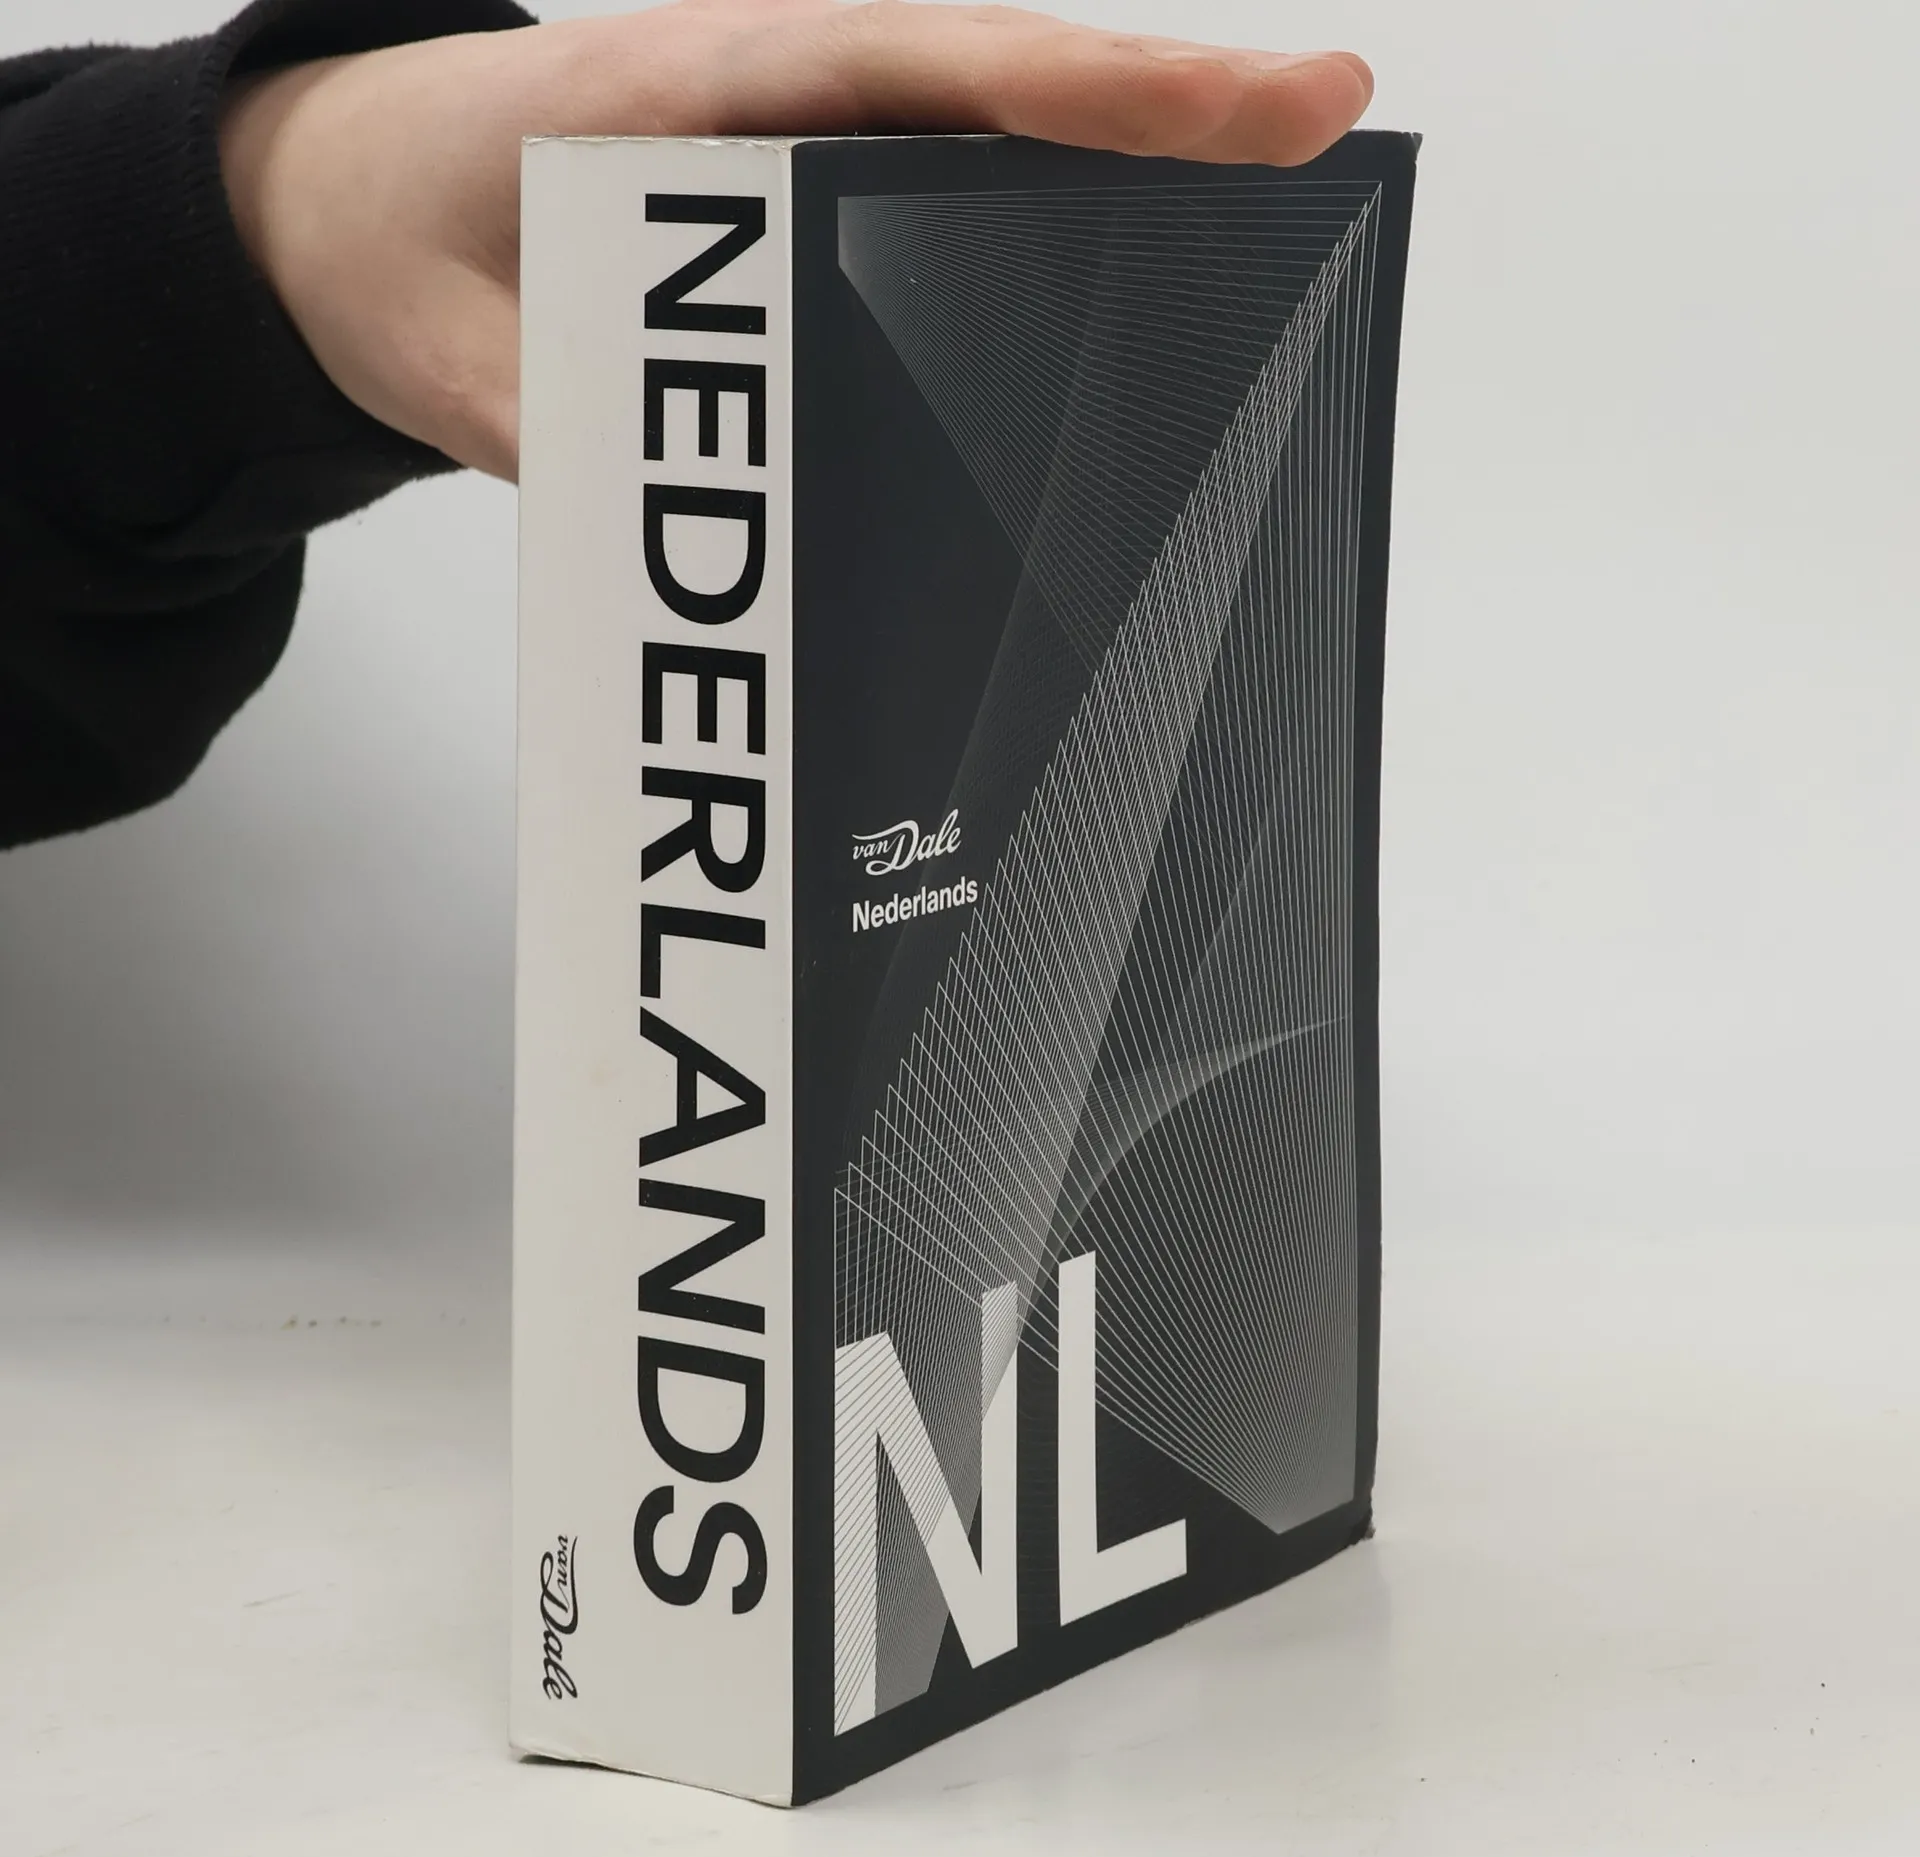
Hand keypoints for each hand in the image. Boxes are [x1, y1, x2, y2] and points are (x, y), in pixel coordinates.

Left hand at [220, 1, 1372, 480]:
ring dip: (1123, 173)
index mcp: (699, 93)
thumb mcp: (457, 358)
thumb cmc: (401, 240)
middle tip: (1324, 131)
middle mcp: (776, 100)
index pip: (938, 70)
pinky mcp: (805, 206)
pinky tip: (1119, 287)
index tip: (1259, 100)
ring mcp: (800, 148)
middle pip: (1003, 89)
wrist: (347, 202)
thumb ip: (579, 434)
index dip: (1103, 90)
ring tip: (1271, 201)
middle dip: (1165, 112)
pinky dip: (1040, 226)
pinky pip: (941, 201)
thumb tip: (712, 533)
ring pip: (988, 145)